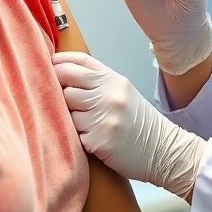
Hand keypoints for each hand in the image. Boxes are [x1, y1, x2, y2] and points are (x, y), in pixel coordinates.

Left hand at [53, 52, 205, 200]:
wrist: (163, 150)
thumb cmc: (138, 123)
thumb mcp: (122, 92)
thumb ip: (97, 82)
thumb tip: (62, 73)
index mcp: (114, 80)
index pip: (79, 61)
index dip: (59, 61)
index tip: (48, 65)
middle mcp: (108, 95)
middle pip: (65, 83)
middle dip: (58, 90)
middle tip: (62, 100)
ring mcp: (103, 117)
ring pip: (66, 110)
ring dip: (70, 118)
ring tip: (86, 125)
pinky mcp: (98, 141)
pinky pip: (74, 134)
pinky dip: (79, 138)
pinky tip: (93, 140)